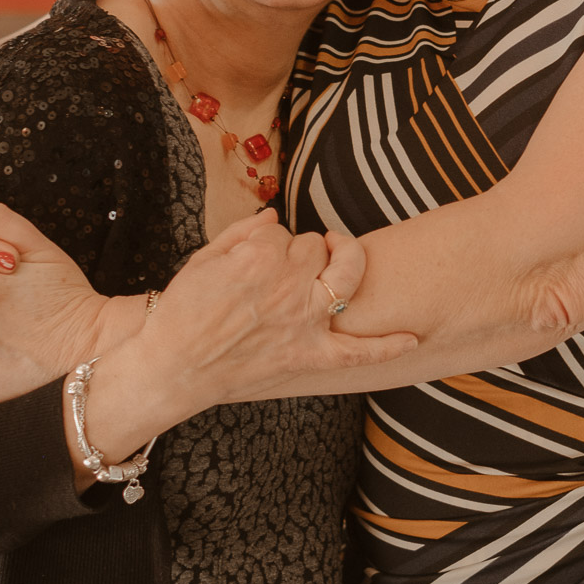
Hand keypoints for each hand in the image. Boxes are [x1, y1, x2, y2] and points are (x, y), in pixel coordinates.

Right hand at [129, 214, 416, 412]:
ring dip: (347, 263)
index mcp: (260, 255)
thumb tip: (272, 217)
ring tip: (339, 260)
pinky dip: (387, 346)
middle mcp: (288, 284)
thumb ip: (242, 232)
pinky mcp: (309, 355)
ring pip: (346, 275)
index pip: (284, 232)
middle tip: (282, 269)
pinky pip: (358, 351)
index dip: (272, 243)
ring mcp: (303, 320)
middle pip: (315, 248)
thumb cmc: (180, 312)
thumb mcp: (203, 259)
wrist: (171, 366)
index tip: (255, 257)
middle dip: (303, 252)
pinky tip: (412, 340)